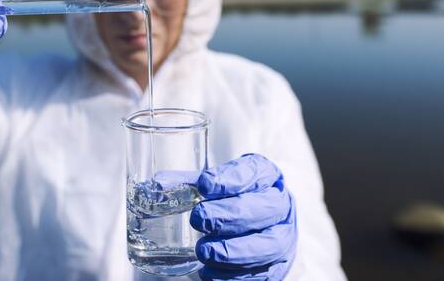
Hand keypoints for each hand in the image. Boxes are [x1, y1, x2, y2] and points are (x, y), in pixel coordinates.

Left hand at [190, 154, 296, 280]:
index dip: (230, 179)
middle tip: (198, 219)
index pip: (255, 172)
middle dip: (229, 216)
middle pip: (265, 209)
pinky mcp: (278, 266)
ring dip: (233, 250)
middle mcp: (281, 205)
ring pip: (269, 245)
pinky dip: (234, 276)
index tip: (204, 184)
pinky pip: (263, 275)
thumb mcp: (215, 184)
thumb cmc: (235, 198)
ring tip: (203, 250)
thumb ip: (189, 183)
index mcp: (266, 176)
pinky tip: (210, 272)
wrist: (261, 222)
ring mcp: (284, 237)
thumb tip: (159, 184)